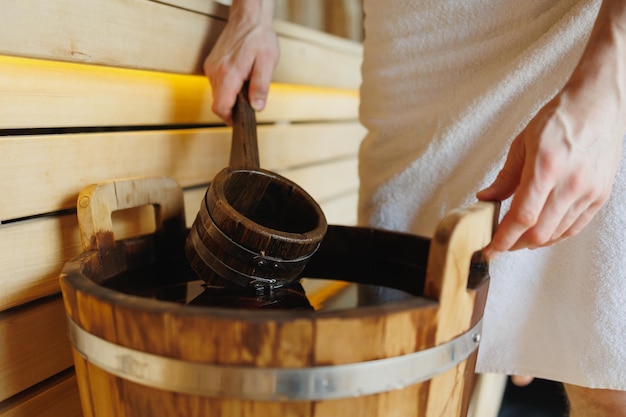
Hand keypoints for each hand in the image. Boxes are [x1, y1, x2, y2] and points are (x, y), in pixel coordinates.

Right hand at [204, 0, 278, 123]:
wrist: (248, 17)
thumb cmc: (259, 37)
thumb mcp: (267, 63)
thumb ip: (260, 87)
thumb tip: (257, 107)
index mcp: (229, 74)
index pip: (220, 107)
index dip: (228, 118)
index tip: (237, 122)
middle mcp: (216, 72)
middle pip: (218, 102)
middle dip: (232, 108)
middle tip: (248, 104)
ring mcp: (211, 67)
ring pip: (217, 93)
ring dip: (230, 96)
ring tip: (245, 87)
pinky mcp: (211, 63)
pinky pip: (216, 83)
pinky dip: (227, 86)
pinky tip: (239, 78)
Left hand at [477, 0, 625, 258]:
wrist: (598, 105)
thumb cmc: (559, 119)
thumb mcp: (523, 142)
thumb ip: (506, 176)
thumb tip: (486, 198)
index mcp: (546, 167)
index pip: (522, 216)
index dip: (503, 238)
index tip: (489, 248)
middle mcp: (571, 183)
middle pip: (539, 232)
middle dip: (515, 244)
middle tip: (500, 243)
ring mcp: (589, 191)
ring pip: (557, 233)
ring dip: (534, 242)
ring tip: (518, 238)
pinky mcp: (600, 195)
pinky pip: (574, 227)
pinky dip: (555, 235)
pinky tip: (541, 232)